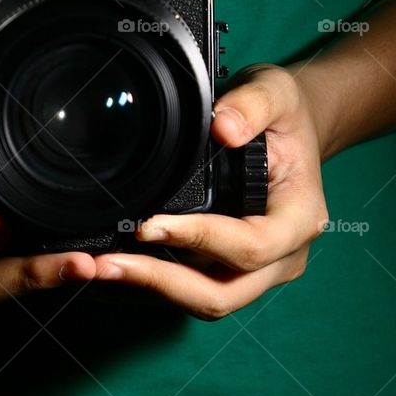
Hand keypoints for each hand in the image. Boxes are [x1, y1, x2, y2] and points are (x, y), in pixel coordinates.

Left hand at [81, 65, 328, 319]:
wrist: (290, 134)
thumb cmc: (285, 118)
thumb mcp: (277, 93)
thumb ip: (254, 105)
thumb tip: (223, 128)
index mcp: (299, 220)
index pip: (251, 247)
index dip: (199, 240)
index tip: (150, 225)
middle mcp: (282, 257)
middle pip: (223, 295)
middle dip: (160, 283)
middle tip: (105, 265)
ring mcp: (257, 272)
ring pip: (202, 302)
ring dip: (147, 290)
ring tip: (95, 270)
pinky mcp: (230, 273)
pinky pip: (190, 291)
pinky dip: (148, 287)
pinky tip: (110, 273)